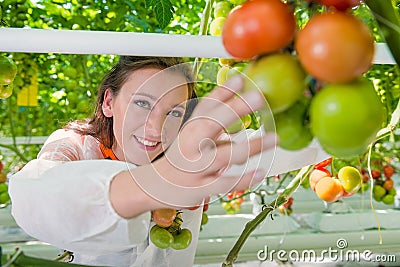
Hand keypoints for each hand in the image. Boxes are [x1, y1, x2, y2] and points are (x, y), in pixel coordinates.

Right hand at [133, 75, 277, 207]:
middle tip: (258, 97)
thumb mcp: (194, 132)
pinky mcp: (201, 187)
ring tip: (273, 138)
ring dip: (250, 146)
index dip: (224, 92)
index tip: (241, 79)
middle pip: (211, 123)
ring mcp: (196, 167)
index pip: (206, 106)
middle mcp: (192, 144)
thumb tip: (239, 93)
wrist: (156, 185)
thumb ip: (215, 117)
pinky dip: (243, 179)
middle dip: (234, 109)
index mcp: (191, 127)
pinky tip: (260, 172)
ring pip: (223, 156)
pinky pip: (224, 184)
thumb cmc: (183, 155)